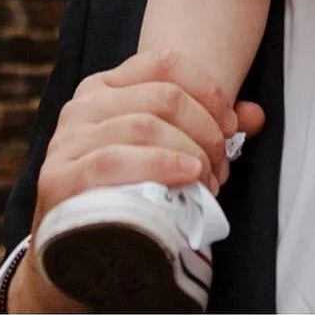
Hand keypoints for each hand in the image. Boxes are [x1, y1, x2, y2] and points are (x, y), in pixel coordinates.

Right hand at [7, 49, 264, 313]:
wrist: (74, 253)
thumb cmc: (127, 193)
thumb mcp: (166, 151)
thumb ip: (207, 127)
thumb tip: (255, 115)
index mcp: (106, 86)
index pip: (165, 61)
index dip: (208, 89)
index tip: (230, 124)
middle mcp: (83, 105)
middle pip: (163, 95)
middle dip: (205, 129)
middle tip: (222, 163)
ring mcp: (67, 139)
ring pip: (145, 124)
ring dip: (190, 151)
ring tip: (208, 180)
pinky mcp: (58, 177)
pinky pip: (115, 159)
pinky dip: (160, 164)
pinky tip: (186, 175)